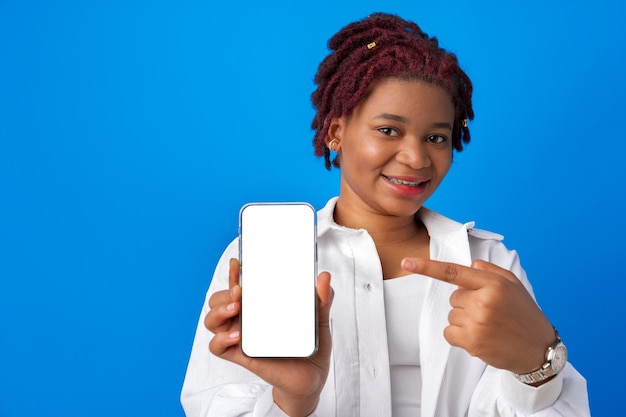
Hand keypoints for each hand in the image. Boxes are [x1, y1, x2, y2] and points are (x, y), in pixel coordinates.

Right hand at [204, 258, 333, 416]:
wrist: (312, 378)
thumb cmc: (309, 346)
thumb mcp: (318, 319)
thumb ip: (322, 298)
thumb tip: (325, 277)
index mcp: (259, 306)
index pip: (238, 285)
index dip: (233, 273)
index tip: (237, 262)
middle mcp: (245, 319)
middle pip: (218, 300)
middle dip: (224, 292)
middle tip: (240, 291)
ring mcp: (241, 337)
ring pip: (212, 320)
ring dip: (218, 311)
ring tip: (236, 308)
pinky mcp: (242, 356)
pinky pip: (217, 347)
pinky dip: (221, 339)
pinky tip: (237, 336)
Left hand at [401, 257, 554, 373]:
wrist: (538, 350)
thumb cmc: (524, 314)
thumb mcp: (513, 284)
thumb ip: (489, 270)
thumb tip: (468, 264)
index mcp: (493, 284)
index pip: (453, 272)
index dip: (427, 267)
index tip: (406, 262)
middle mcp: (484, 301)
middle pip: (453, 297)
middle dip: (467, 303)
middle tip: (489, 312)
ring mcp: (477, 322)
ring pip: (451, 315)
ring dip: (465, 320)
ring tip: (488, 326)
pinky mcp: (472, 341)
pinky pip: (449, 332)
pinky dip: (459, 335)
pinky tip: (480, 337)